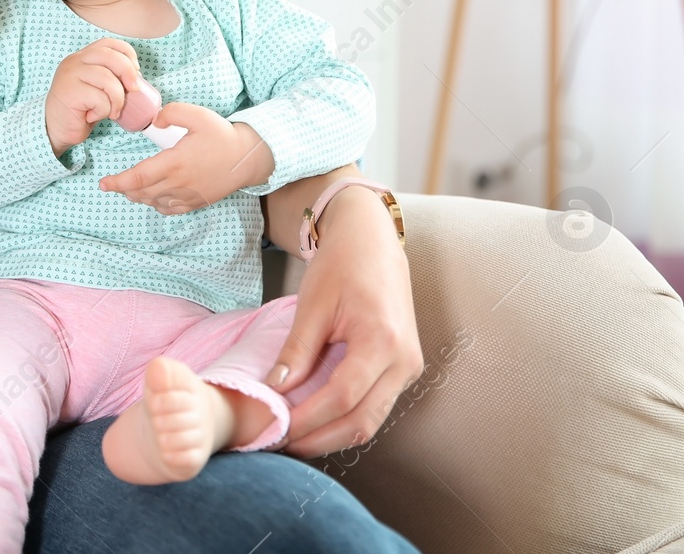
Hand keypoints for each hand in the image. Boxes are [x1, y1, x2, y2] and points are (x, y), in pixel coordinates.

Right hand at [44, 38, 142, 156]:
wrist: (55, 129)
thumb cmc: (80, 110)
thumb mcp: (97, 88)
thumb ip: (111, 77)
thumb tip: (136, 79)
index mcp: (82, 57)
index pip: (109, 43)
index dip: (127, 54)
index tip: (135, 71)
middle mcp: (75, 61)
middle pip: (110, 56)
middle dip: (128, 73)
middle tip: (133, 90)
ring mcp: (70, 75)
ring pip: (108, 79)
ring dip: (117, 99)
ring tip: (112, 111)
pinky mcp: (70, 92)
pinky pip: (100, 99)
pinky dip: (104, 111)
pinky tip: (93, 116)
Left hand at [97, 104, 264, 213]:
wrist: (247, 158)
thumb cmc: (222, 135)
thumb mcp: (198, 115)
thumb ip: (172, 113)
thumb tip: (155, 121)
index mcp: (174, 163)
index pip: (138, 177)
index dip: (118, 182)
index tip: (103, 184)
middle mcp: (178, 183)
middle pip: (142, 193)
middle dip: (124, 189)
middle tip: (114, 183)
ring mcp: (187, 196)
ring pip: (153, 202)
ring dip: (139, 196)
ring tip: (132, 187)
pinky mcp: (196, 202)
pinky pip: (169, 210)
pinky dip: (156, 205)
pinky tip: (153, 197)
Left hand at [266, 185, 422, 457]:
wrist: (373, 241)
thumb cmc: (342, 264)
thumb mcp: (313, 304)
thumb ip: (297, 351)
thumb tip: (275, 390)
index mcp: (382, 340)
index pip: (344, 396)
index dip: (308, 419)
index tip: (276, 428)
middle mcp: (404, 360)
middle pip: (363, 421)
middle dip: (320, 439)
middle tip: (281, 443)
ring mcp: (409, 367)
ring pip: (372, 420)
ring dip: (333, 435)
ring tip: (294, 437)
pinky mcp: (404, 368)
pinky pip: (376, 406)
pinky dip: (346, 419)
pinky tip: (317, 420)